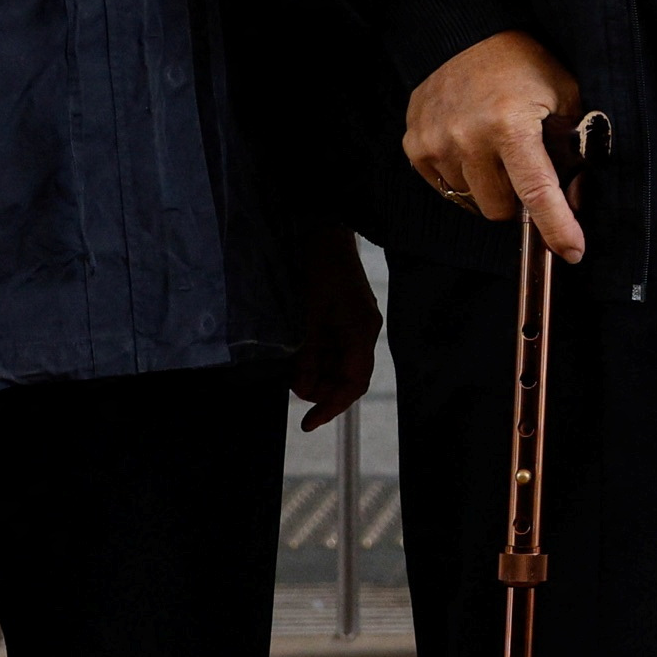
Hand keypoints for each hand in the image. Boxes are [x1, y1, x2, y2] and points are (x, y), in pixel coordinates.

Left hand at [291, 227, 381, 427]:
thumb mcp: (309, 316)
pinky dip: (317, 356)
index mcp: (362, 334)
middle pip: (346, 377)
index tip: (308, 423)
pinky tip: (300, 352)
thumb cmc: (320, 271)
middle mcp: (365, 334)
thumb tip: (302, 390)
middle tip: (291, 383)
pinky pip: (335, 349)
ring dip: (315, 371)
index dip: (332, 406)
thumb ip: (307, 355)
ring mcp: (358, 326)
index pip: (353, 383)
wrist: (327, 234)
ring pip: (339, 365)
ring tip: (291, 366)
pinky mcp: (349, 319)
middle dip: (319, 387)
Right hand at [403, 32, 588, 255]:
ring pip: (472, 201)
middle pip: (500, 210)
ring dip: (490, 188)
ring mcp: (436, 143)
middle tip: (527, 173)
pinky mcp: (415, 145)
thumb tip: (575, 197)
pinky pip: (445, 187)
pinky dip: (464, 178)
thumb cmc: (523, 63)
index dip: (558, 228)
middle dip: (520, 203)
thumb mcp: (563, 94)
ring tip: (497, 152)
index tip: (572, 252)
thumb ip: (574, 145)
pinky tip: (471, 148)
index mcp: (511, 125)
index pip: (537, 194)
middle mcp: (469, 138)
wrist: (466, 32)